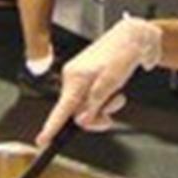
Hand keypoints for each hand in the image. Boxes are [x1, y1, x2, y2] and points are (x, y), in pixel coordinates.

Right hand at [36, 18, 163, 143]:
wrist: (135, 37)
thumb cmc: (123, 53)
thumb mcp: (111, 82)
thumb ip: (95, 102)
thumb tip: (82, 119)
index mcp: (75, 76)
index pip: (61, 108)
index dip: (51, 127)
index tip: (42, 140)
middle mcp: (73, 77)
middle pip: (76, 111)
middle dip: (95, 117)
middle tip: (110, 118)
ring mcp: (80, 78)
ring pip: (87, 106)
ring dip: (104, 107)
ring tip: (118, 96)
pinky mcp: (89, 78)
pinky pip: (92, 98)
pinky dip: (105, 100)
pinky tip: (116, 91)